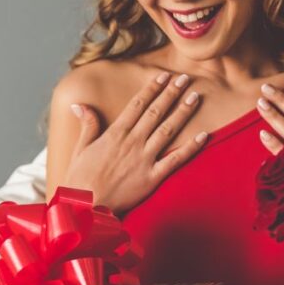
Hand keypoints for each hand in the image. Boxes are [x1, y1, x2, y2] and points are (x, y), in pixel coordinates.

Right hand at [63, 72, 207, 212]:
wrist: (85, 208)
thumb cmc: (80, 180)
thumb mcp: (80, 149)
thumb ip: (87, 125)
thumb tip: (80, 104)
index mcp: (115, 134)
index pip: (137, 104)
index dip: (152, 88)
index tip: (163, 75)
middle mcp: (132, 143)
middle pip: (156, 112)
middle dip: (171, 93)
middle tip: (185, 79)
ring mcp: (144, 160)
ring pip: (167, 130)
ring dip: (182, 112)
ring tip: (195, 97)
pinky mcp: (152, 178)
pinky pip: (175, 160)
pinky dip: (191, 147)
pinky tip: (203, 135)